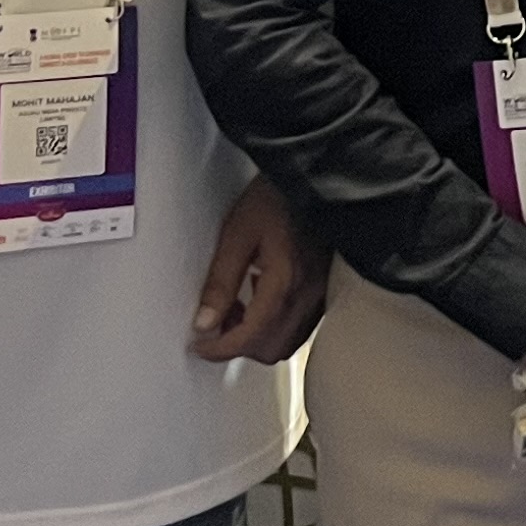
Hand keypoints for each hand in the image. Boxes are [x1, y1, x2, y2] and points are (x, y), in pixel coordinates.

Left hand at [189, 177, 325, 363]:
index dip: (220, 349)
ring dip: (259, 337)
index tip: (200, 345)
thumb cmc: (275, 198)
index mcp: (284, 283)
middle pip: (272, 349)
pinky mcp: (326, 288)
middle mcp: (308, 296)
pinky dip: (276, 325)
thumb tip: (204, 323)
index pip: (250, 337)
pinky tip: (260, 298)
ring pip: (289, 341)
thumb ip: (220, 283)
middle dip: (240, 346)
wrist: (314, 176)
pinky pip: (301, 325)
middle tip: (214, 327)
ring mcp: (321, 294)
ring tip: (235, 311)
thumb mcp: (237, 235)